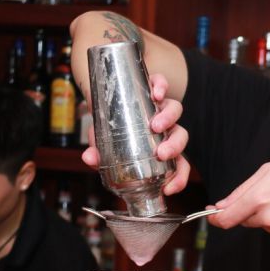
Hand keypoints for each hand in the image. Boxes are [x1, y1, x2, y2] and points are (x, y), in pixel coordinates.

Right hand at [81, 73, 190, 196]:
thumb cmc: (112, 131)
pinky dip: (161, 86)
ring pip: (175, 110)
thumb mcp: (105, 147)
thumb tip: (89, 159)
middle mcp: (166, 127)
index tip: (169, 188)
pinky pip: (161, 83)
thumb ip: (99, 156)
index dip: (179, 177)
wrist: (107, 101)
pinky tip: (155, 93)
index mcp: (162, 147)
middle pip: (180, 136)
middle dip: (174, 147)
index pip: (179, 164)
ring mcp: (161, 106)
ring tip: (155, 125)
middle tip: (161, 153)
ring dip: (168, 118)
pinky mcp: (153, 85)